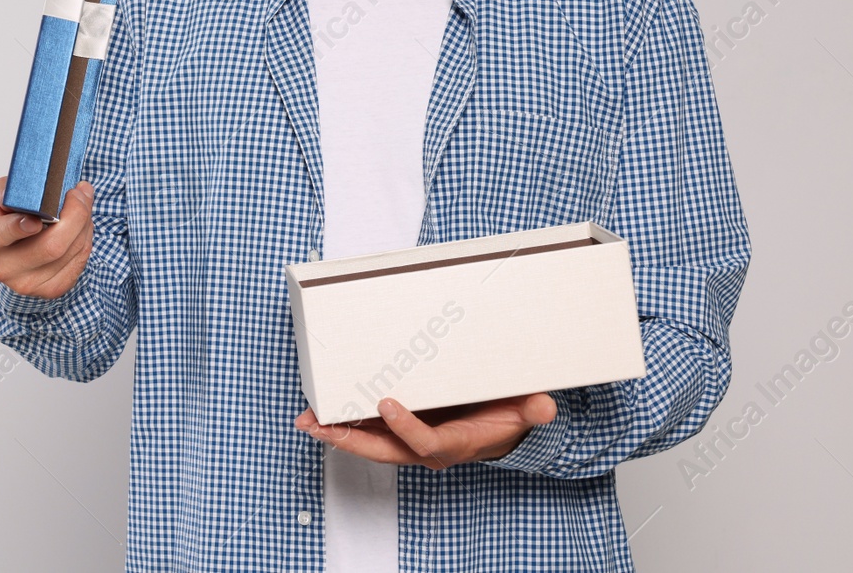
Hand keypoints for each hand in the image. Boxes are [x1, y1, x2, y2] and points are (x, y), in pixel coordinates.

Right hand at [0, 176, 93, 298]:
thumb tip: (35, 192)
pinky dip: (86, 238)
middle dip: (75, 214)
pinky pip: (79, 262)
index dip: (20, 228)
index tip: (37, 219)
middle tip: (80, 192)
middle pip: (51, 246)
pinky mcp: (50, 290)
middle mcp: (5, 267)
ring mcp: (28, 283)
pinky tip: (82, 225)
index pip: (1, 235)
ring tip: (83, 202)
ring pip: (71, 252)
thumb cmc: (3, 218)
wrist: (8, 250)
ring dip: (85, 223)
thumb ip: (12, 190)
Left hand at [294, 393, 556, 469]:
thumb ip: (532, 410)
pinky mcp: (404, 431)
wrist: (503, 432)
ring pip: (370, 443)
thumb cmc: (509, 417)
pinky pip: (372, 431)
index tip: (386, 402)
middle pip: (383, 450)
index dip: (405, 427)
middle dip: (348, 438)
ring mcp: (412, 442)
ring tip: (306, 418)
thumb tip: (545, 406)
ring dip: (338, 432)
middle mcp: (428, 449)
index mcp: (455, 444)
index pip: (425, 442)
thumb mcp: (524, 411)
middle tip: (315, 423)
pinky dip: (347, 423)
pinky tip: (324, 412)